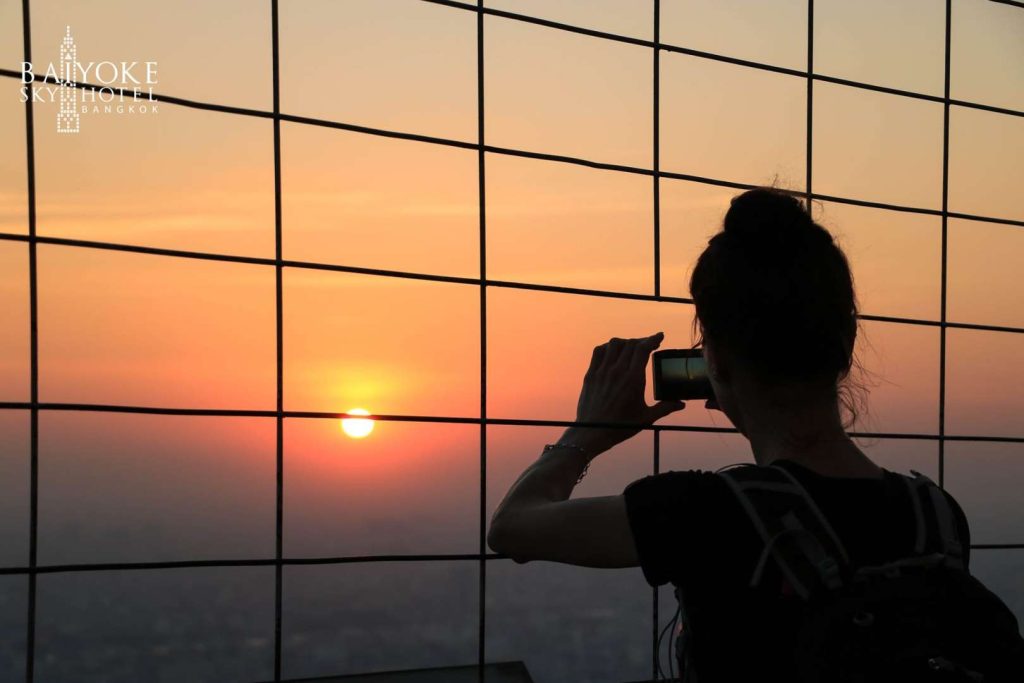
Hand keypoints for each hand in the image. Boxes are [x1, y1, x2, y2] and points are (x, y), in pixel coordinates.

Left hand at [561, 332, 685, 455]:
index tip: (659, 336)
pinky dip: (608, 347)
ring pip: (614, 344)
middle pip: (631, 344)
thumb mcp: (646, 418)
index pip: (643, 349)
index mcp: (633, 379)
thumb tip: (681, 404)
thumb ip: (665, 408)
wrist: (592, 433)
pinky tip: (613, 352)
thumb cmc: (620, 427)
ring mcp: (602, 371)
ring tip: (632, 348)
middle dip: (642, 340)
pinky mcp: (590, 374)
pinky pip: (599, 351)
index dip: (652, 339)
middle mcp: (617, 371)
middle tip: (649, 344)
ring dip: (625, 342)